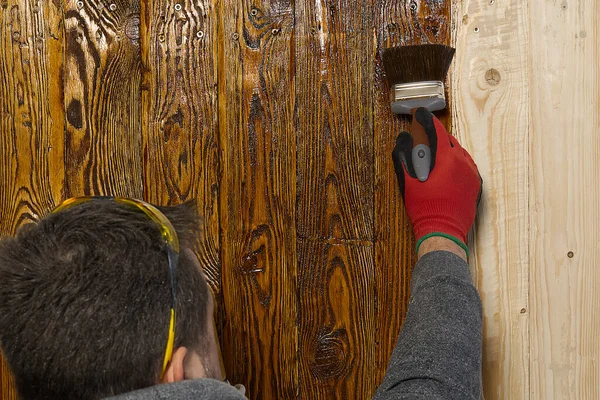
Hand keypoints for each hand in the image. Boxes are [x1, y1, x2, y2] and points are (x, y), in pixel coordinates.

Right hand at [392, 108, 481, 254]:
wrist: (444, 232)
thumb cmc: (426, 209)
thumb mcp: (409, 183)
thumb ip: (404, 159)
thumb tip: (402, 142)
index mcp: (448, 159)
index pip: (437, 131)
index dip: (427, 120)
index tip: (420, 113)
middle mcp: (464, 163)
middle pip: (450, 140)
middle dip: (437, 136)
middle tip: (424, 135)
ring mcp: (472, 175)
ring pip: (460, 153)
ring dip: (447, 149)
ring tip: (434, 153)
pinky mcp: (476, 186)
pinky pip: (467, 166)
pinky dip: (456, 162)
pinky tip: (447, 168)